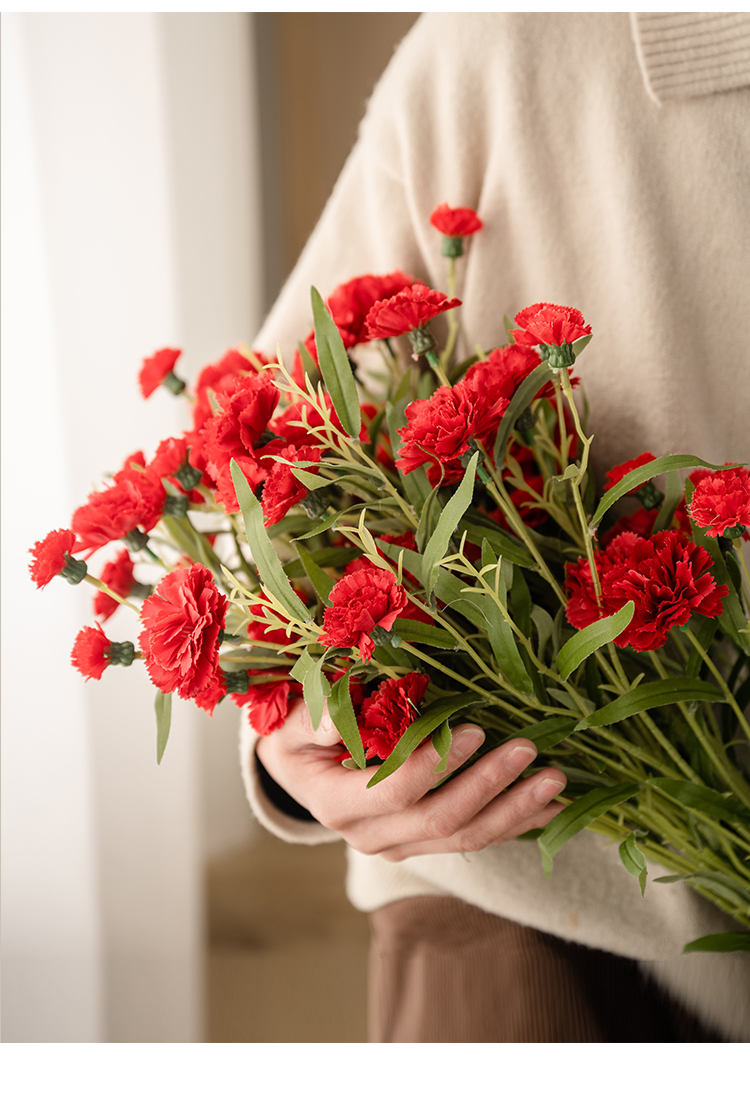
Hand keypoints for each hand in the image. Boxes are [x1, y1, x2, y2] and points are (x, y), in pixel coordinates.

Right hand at [255, 699, 566, 861]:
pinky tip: (552, 806)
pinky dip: (516, 822)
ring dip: (514, 810)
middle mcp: (370, 836)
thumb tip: (333, 720)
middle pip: (440, 820)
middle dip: (487, 785)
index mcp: (337, 803)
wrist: (299, 773)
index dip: (434, 766)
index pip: (393, 793)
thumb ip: (312, 717)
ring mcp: (400, 845)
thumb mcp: (292, 721)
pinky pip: (476, 838)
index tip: (472, 730)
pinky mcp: (423, 842)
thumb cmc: (298, 736)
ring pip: (466, 837)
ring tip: (555, 780)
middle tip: (527, 749)